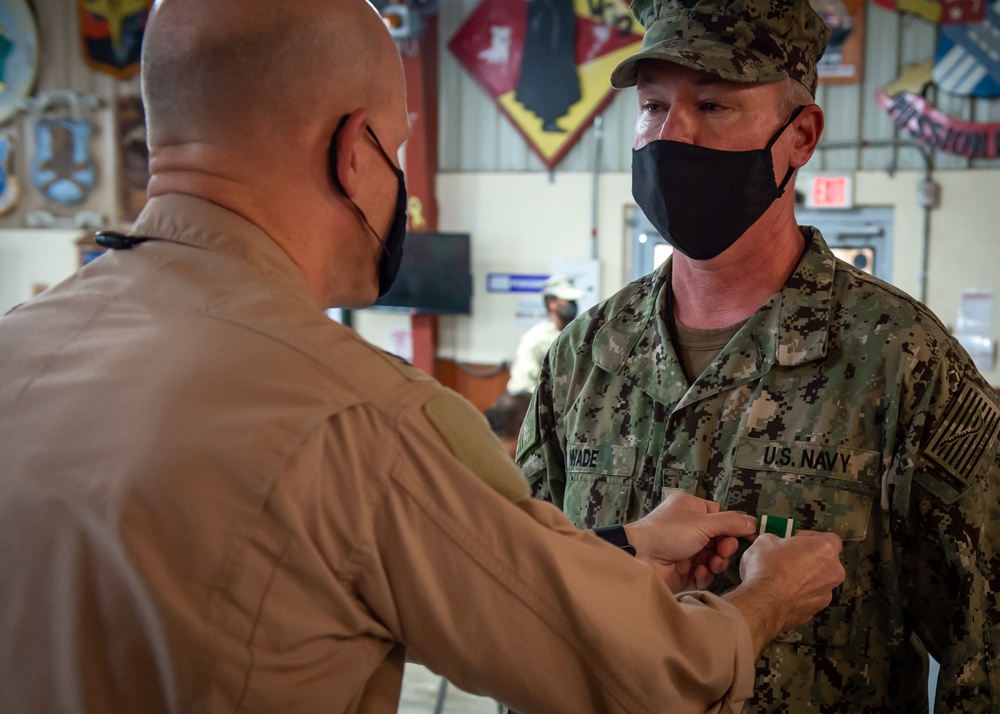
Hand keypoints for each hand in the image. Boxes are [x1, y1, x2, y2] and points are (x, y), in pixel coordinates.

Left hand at [623, 491, 756, 591]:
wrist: (641, 558)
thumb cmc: (669, 532)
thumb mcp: (703, 522)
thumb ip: (731, 523)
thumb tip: (754, 522)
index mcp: (690, 508)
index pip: (720, 515)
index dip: (733, 526)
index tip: (746, 536)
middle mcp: (689, 528)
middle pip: (719, 539)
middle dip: (724, 547)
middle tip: (722, 551)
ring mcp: (686, 550)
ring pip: (714, 557)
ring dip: (716, 562)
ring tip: (711, 564)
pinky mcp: (683, 571)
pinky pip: (703, 573)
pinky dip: (704, 573)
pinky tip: (698, 572)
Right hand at [724, 530, 844, 655]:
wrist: (762, 601)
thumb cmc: (767, 568)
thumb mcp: (766, 539)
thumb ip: (778, 540)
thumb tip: (775, 543)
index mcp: (825, 549)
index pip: (828, 538)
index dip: (810, 538)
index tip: (794, 540)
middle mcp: (832, 572)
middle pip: (825, 561)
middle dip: (808, 559)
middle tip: (787, 557)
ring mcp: (826, 594)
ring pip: (817, 582)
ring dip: (803, 578)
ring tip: (781, 578)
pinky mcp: (814, 611)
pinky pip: (808, 598)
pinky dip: (797, 595)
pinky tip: (780, 592)